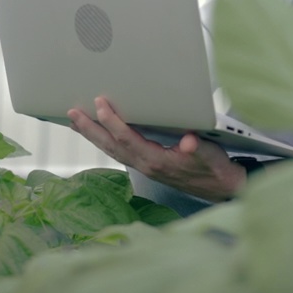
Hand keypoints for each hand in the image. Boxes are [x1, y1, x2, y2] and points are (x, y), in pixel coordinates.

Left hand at [68, 96, 244, 202]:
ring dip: (93, 135)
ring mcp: (143, 167)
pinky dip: (104, 141)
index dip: (112, 121)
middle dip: (91, 129)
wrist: (220, 188)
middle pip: (111, 146)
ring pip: (112, 150)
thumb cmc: (215, 169)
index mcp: (157, 160)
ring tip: (75, 121)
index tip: (100, 104)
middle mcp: (145, 165)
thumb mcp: (211, 156)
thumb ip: (198, 148)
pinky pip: (118, 152)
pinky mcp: (146, 165)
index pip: (128, 139)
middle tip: (73, 113)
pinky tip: (98, 133)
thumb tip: (189, 141)